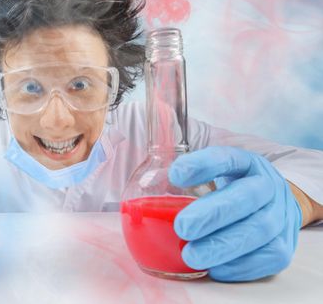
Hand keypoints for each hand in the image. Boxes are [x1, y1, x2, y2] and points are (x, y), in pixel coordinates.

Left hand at [168, 146, 301, 280]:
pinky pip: (268, 258)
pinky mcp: (284, 245)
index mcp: (246, 164)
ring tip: (191, 255)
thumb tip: (141, 194)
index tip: (175, 174)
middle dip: (212, 214)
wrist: (274, 206)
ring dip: (223, 245)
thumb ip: (185, 178)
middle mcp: (267, 186)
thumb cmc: (231, 190)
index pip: (227, 158)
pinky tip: (216, 268)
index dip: (202, 164)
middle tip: (182, 227)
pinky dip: (240, 265)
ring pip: (258, 230)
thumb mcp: (213, 174)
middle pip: (245, 197)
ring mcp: (281, 216)